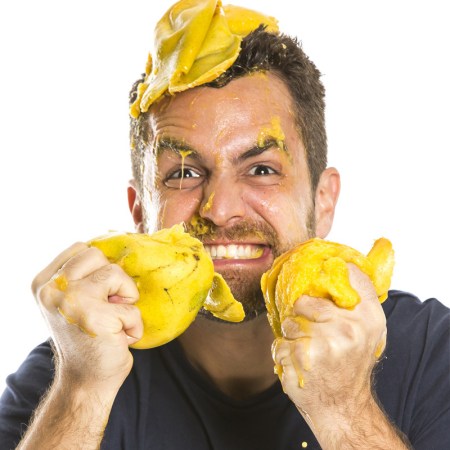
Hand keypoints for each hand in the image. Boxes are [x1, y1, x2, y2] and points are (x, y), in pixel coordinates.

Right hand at [32, 242, 142, 392]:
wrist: (86, 381)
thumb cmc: (87, 336)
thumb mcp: (74, 300)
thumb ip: (83, 274)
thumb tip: (116, 237)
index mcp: (44, 282)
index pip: (81, 248)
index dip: (100, 264)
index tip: (104, 287)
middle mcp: (52, 289)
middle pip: (97, 255)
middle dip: (113, 279)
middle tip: (109, 306)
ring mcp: (71, 301)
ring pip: (116, 274)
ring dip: (126, 300)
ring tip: (114, 321)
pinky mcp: (94, 317)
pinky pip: (131, 308)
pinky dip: (134, 325)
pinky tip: (119, 339)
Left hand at [272, 263, 386, 432]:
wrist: (342, 406)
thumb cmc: (348, 365)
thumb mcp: (364, 332)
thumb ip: (352, 303)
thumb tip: (330, 265)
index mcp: (369, 317)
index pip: (350, 273)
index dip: (329, 269)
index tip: (319, 271)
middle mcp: (351, 326)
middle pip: (305, 300)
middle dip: (301, 315)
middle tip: (314, 334)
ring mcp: (327, 341)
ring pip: (289, 321)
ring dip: (292, 336)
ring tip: (308, 351)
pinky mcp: (304, 356)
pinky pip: (279, 342)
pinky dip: (283, 353)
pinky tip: (299, 364)